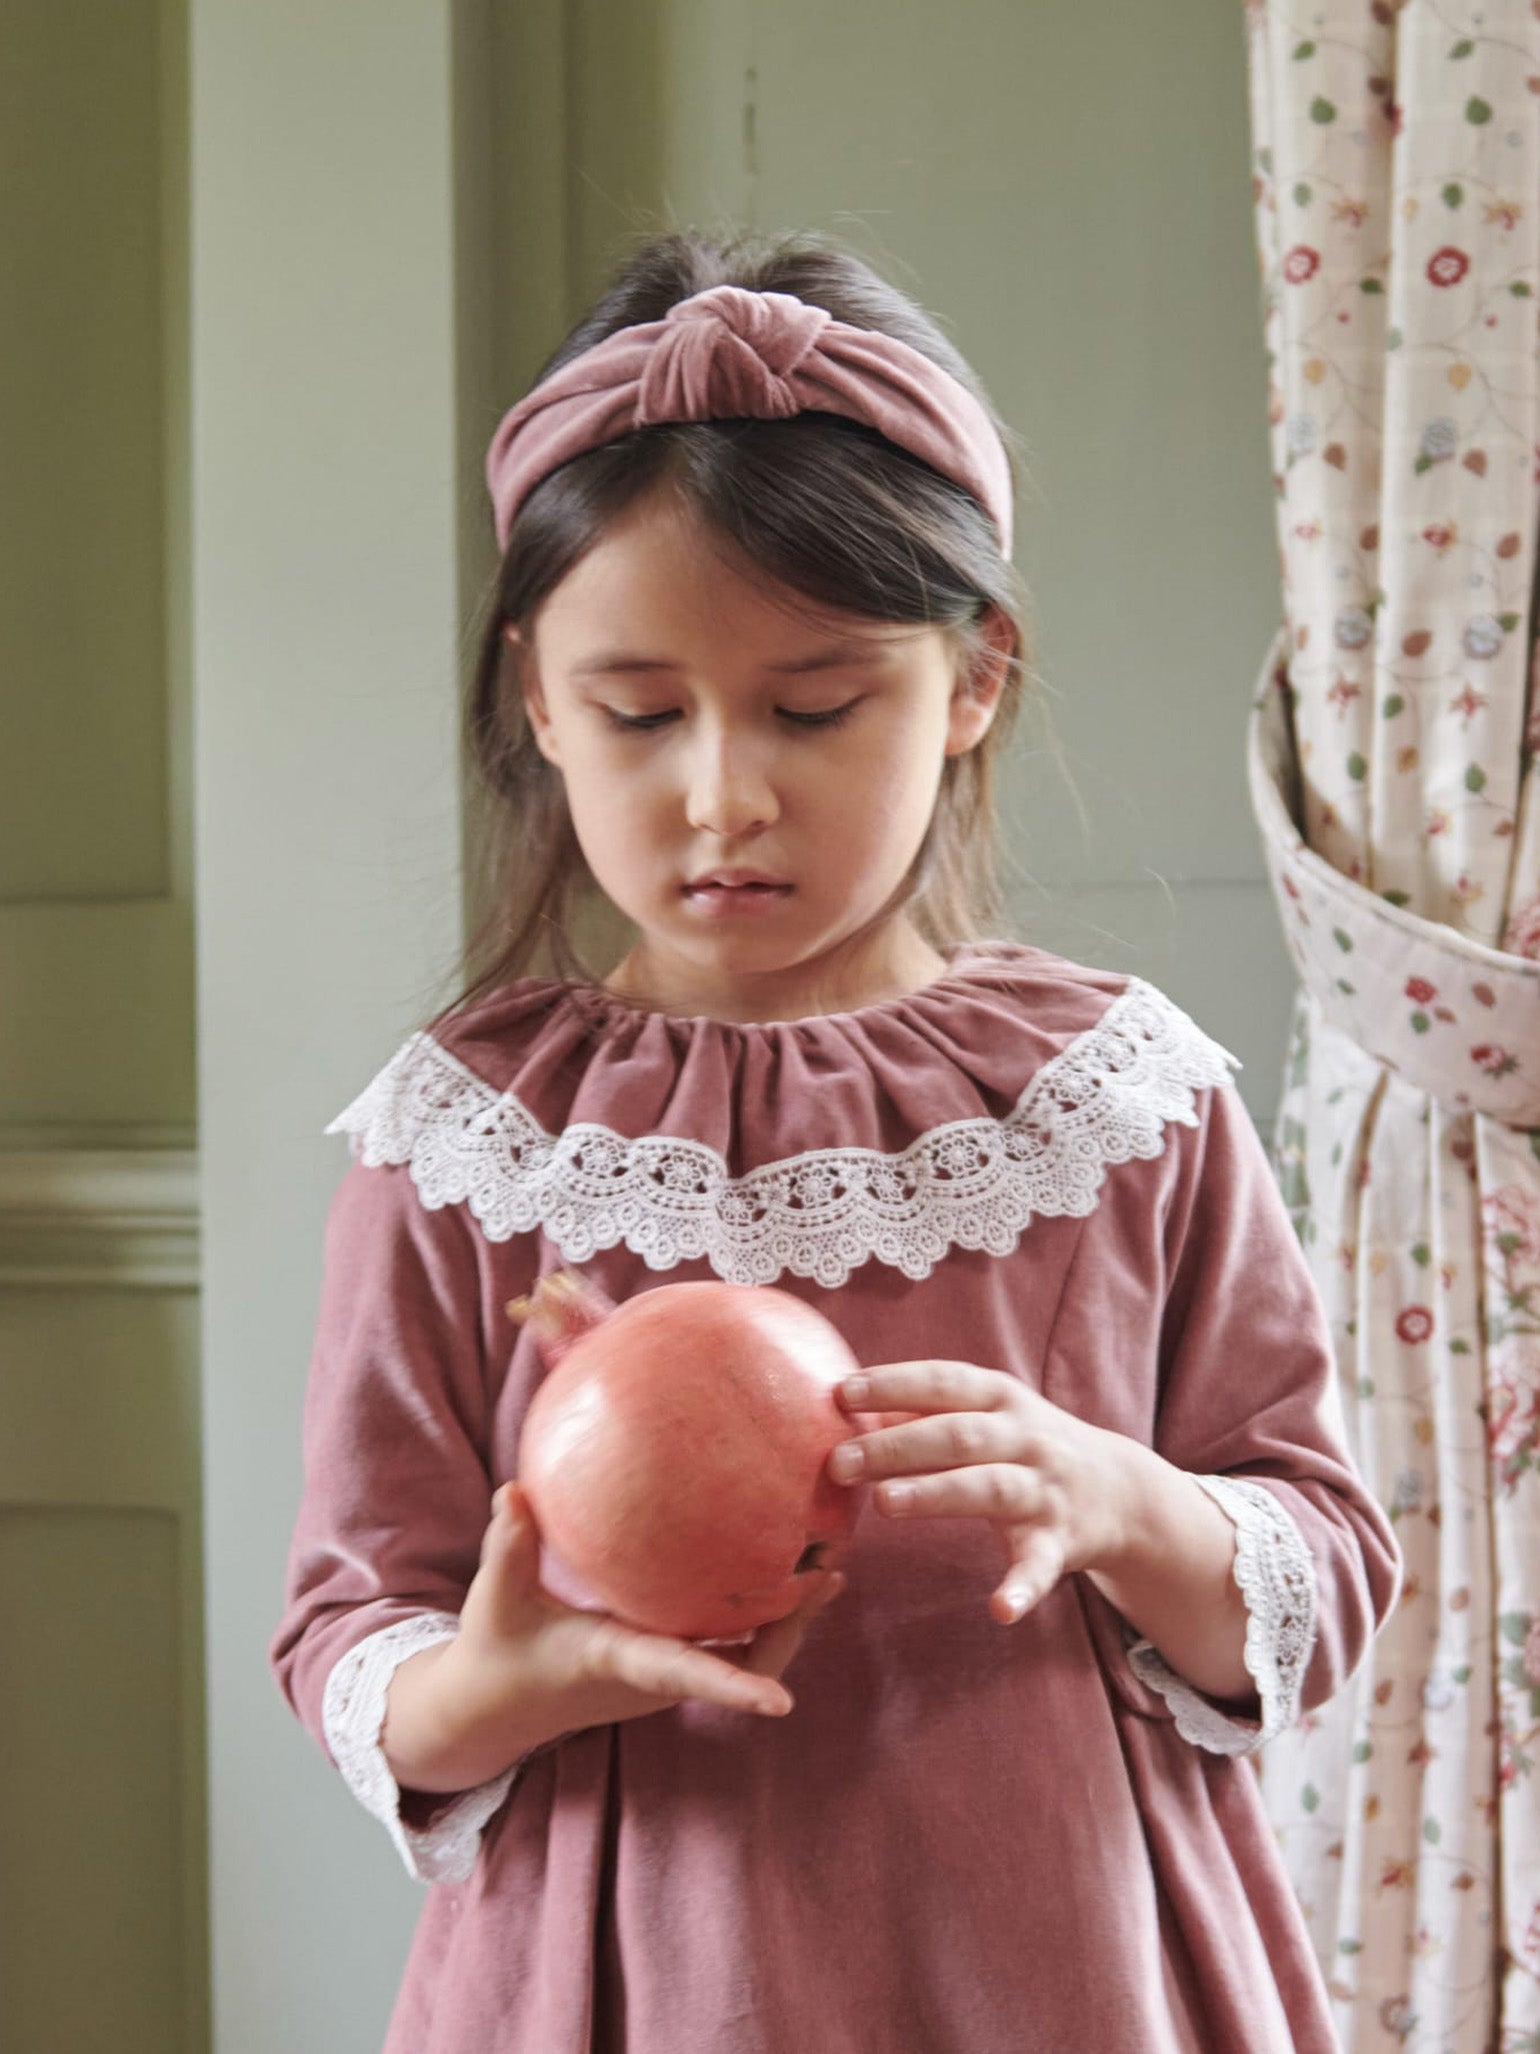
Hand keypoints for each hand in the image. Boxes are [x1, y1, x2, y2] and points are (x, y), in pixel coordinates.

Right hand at [383, 1483, 842, 1793]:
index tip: (782, 1705)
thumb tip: (513, 1490)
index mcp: (620, 1663)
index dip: (734, 1689)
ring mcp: (665, 1673)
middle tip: (831, 1574)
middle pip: (745, 1666)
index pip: (685, 1679)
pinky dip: (762, 1614)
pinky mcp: (666, 1662)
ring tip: (829, 1566)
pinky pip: (729, 1643)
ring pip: (747, 1656)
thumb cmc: (497, 1650)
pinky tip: (780, 1566)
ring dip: (788, 1620)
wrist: (495, 1706)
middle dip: (792, 1629)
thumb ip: (509, 1545)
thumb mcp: (497, 1599)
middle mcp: (655, 1676)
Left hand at [827, 1362, 1127, 1624]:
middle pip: (957, 1435)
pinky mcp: (1061, 1542)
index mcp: (1001, 1398)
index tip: (840, 1394)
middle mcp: (1026, 1438)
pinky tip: (998, 1610)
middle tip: (839, 1462)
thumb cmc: (1026, 1445)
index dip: (893, 1385)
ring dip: (937, 1494)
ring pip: (989, 1488)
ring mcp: (1044, 1490)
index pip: (944, 1382)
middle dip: (896, 1446)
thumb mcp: (988, 1413)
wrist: (1121, 1490)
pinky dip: (1021, 1588)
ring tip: (884, 1502)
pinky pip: (1040, 1566)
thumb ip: (927, 1410)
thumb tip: (844, 1406)